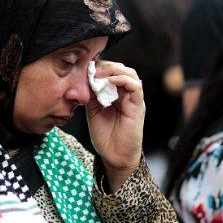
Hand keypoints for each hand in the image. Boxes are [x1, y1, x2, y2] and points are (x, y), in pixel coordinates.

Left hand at [86, 61, 144, 191]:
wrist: (114, 156)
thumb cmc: (105, 136)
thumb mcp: (93, 111)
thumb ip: (92, 95)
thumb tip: (85, 78)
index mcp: (116, 94)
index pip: (111, 72)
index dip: (99, 67)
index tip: (85, 67)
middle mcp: (126, 94)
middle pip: (120, 69)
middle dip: (105, 66)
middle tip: (91, 68)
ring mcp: (133, 99)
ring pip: (129, 74)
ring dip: (113, 70)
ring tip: (99, 74)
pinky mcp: (138, 106)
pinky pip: (135, 87)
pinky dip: (123, 80)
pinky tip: (110, 81)